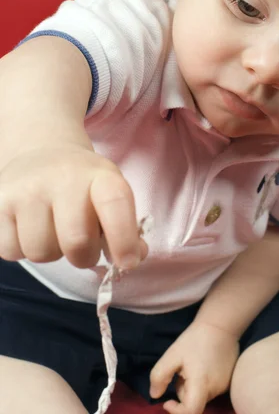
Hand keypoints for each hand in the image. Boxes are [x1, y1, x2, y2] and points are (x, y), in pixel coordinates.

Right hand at [0, 144, 146, 268]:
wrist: (41, 151)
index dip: (124, 238)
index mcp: (99, 175)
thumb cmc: (83, 183)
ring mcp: (26, 189)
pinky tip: (29, 226)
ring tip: (53, 229)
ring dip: (51, 252)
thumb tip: (131, 259)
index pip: (115, 204)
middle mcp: (62, 177)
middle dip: (84, 256)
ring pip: (41, 253)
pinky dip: (22, 249)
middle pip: (76, 243)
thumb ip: (125, 227)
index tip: (128, 262)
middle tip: (83, 244)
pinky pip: (12, 251)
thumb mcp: (110, 193)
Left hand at [150, 321, 238, 413]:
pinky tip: (203, 365)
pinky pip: (210, 388)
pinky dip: (203, 382)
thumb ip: (160, 376)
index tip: (167, 401)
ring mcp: (224, 386)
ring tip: (193, 365)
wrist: (220, 325)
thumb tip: (155, 395)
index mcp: (201, 385)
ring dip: (193, 386)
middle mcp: (215, 390)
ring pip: (201, 395)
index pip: (191, 412)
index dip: (177, 412)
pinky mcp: (228, 381)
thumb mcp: (172, 354)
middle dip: (183, 391)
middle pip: (194, 403)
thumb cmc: (195, 339)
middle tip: (180, 371)